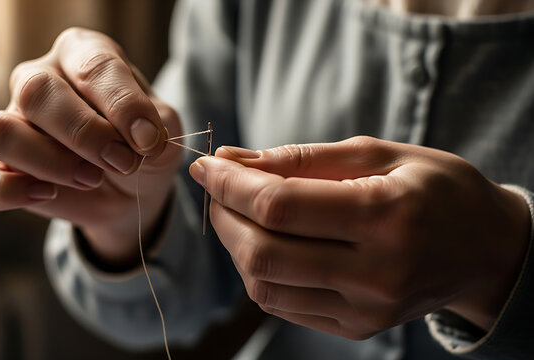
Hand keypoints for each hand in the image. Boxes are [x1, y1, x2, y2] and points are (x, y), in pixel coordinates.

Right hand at [0, 28, 182, 265]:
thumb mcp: (163, 134)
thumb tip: (141, 140)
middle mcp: (40, 79)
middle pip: (36, 92)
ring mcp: (12, 121)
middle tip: (123, 162)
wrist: (132, 191)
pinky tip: (47, 196)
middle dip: (85, 134)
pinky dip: (10, 191)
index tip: (149, 140)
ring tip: (92, 178)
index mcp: (82, 54)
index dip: (121, 104)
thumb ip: (156, 128)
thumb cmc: (144, 148)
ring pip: (0, 131)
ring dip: (51, 162)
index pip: (92, 65)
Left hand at [189, 136, 530, 338]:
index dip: (230, 184)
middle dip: (223, 215)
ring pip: (264, 286)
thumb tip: (234, 161)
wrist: (485, 250)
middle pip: (263, 252)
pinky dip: (259, 271)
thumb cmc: (435, 190)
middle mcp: (376, 274)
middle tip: (217, 187)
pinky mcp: (357, 329)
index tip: (206, 165)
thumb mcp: (379, 154)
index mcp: (385, 217)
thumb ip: (302, 159)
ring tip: (239, 212)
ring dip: (235, 244)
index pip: (279, 206)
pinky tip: (265, 242)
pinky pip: (283, 306)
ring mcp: (366, 310)